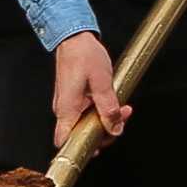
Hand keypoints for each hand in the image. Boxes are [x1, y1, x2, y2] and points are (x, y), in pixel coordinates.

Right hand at [48, 30, 128, 153]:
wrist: (74, 36)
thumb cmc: (83, 54)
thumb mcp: (102, 82)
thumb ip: (109, 108)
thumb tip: (115, 128)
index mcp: (67, 109)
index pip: (65, 142)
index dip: (81, 150)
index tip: (100, 146)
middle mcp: (64, 110)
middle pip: (80, 136)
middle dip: (104, 132)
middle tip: (120, 120)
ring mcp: (68, 104)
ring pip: (86, 124)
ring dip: (105, 120)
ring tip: (121, 109)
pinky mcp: (73, 98)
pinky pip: (86, 113)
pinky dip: (100, 111)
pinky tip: (112, 102)